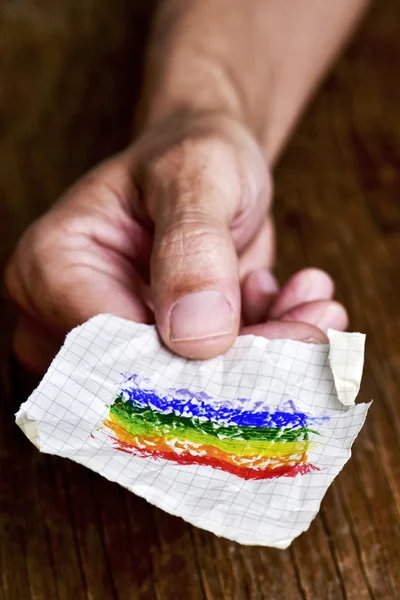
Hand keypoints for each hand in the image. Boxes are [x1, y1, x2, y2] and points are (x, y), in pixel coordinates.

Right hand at [5, 113, 346, 372]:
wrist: (210, 158)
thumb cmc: (190, 151)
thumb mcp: (195, 174)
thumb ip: (193, 244)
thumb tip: (199, 335)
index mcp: (54, 267)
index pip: (110, 346)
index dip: (188, 361)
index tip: (274, 347)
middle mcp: (75, 312)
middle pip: (152, 377)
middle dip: (242, 363)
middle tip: (311, 331)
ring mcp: (122, 335)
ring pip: (194, 384)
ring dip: (268, 354)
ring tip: (316, 312)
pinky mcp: (166, 345)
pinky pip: (216, 371)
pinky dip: (269, 343)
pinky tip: (297, 302)